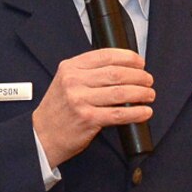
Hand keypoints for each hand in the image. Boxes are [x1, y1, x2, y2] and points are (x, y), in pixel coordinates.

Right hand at [31, 48, 154, 167]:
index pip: (105, 56)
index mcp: (70, 68)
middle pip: (116, 73)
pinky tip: (144, 112)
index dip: (128, 57)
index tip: (140, 62)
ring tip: (149, 95)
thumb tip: (122, 68)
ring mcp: (80, 100)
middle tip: (148, 80)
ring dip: (141, 93)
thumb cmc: (57, 110)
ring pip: (120, 92)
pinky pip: (119, 113)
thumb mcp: (66, 82)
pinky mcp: (88, 119)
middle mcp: (74, 81)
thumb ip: (88, 73)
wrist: (42, 135)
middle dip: (138, 76)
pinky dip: (136, 112)